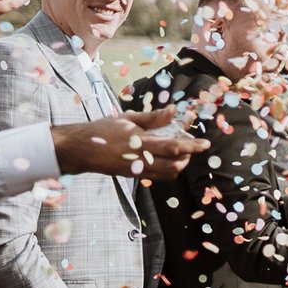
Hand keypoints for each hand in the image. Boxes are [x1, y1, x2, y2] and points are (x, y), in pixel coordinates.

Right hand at [53, 110, 207, 181]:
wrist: (82, 150)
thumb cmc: (104, 130)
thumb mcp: (128, 118)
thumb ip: (153, 117)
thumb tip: (173, 110)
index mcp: (140, 143)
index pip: (173, 147)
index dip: (192, 146)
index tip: (205, 144)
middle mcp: (141, 160)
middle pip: (175, 165)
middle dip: (188, 157)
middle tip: (192, 146)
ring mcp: (138, 171)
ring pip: (168, 174)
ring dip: (179, 164)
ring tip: (181, 152)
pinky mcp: (134, 176)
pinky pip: (158, 176)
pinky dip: (168, 169)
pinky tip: (167, 158)